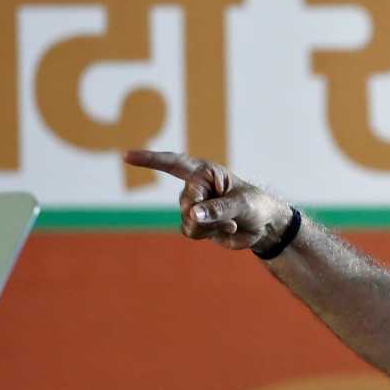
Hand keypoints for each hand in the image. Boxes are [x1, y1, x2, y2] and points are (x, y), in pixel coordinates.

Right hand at [122, 149, 291, 252]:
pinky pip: (191, 232)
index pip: (172, 163)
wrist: (262, 224)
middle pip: (185, 203)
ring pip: (187, 220)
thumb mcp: (241, 204)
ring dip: (210, 225)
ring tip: (230, 221)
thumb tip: (192, 214)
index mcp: (204, 171)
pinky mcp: (195, 223)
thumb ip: (217, 209)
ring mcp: (193, 206)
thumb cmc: (255, 204)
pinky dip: (209, 233)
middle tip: (228, 214)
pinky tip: (226, 228)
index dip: (148, 159)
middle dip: (206, 213)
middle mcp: (195, 186)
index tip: (126, 156)